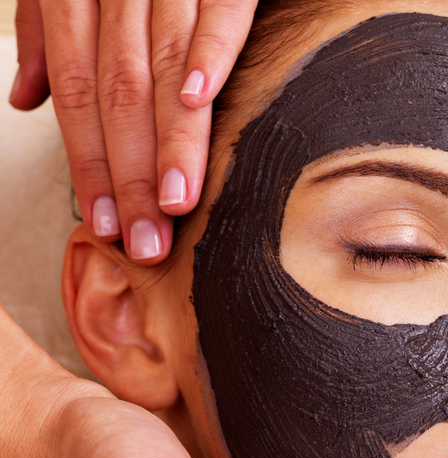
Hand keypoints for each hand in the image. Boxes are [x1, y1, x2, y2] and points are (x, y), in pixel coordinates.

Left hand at [9, 0, 257, 263]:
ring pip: (162, 64)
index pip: (77, 90)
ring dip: (170, 140)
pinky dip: (211, 50)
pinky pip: (216, 11)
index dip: (87, 160)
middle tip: (144, 240)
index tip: (103, 223)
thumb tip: (26, 101)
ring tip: (175, 205)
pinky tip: (201, 101)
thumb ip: (48, 31)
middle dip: (129, 172)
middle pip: (117, 90)